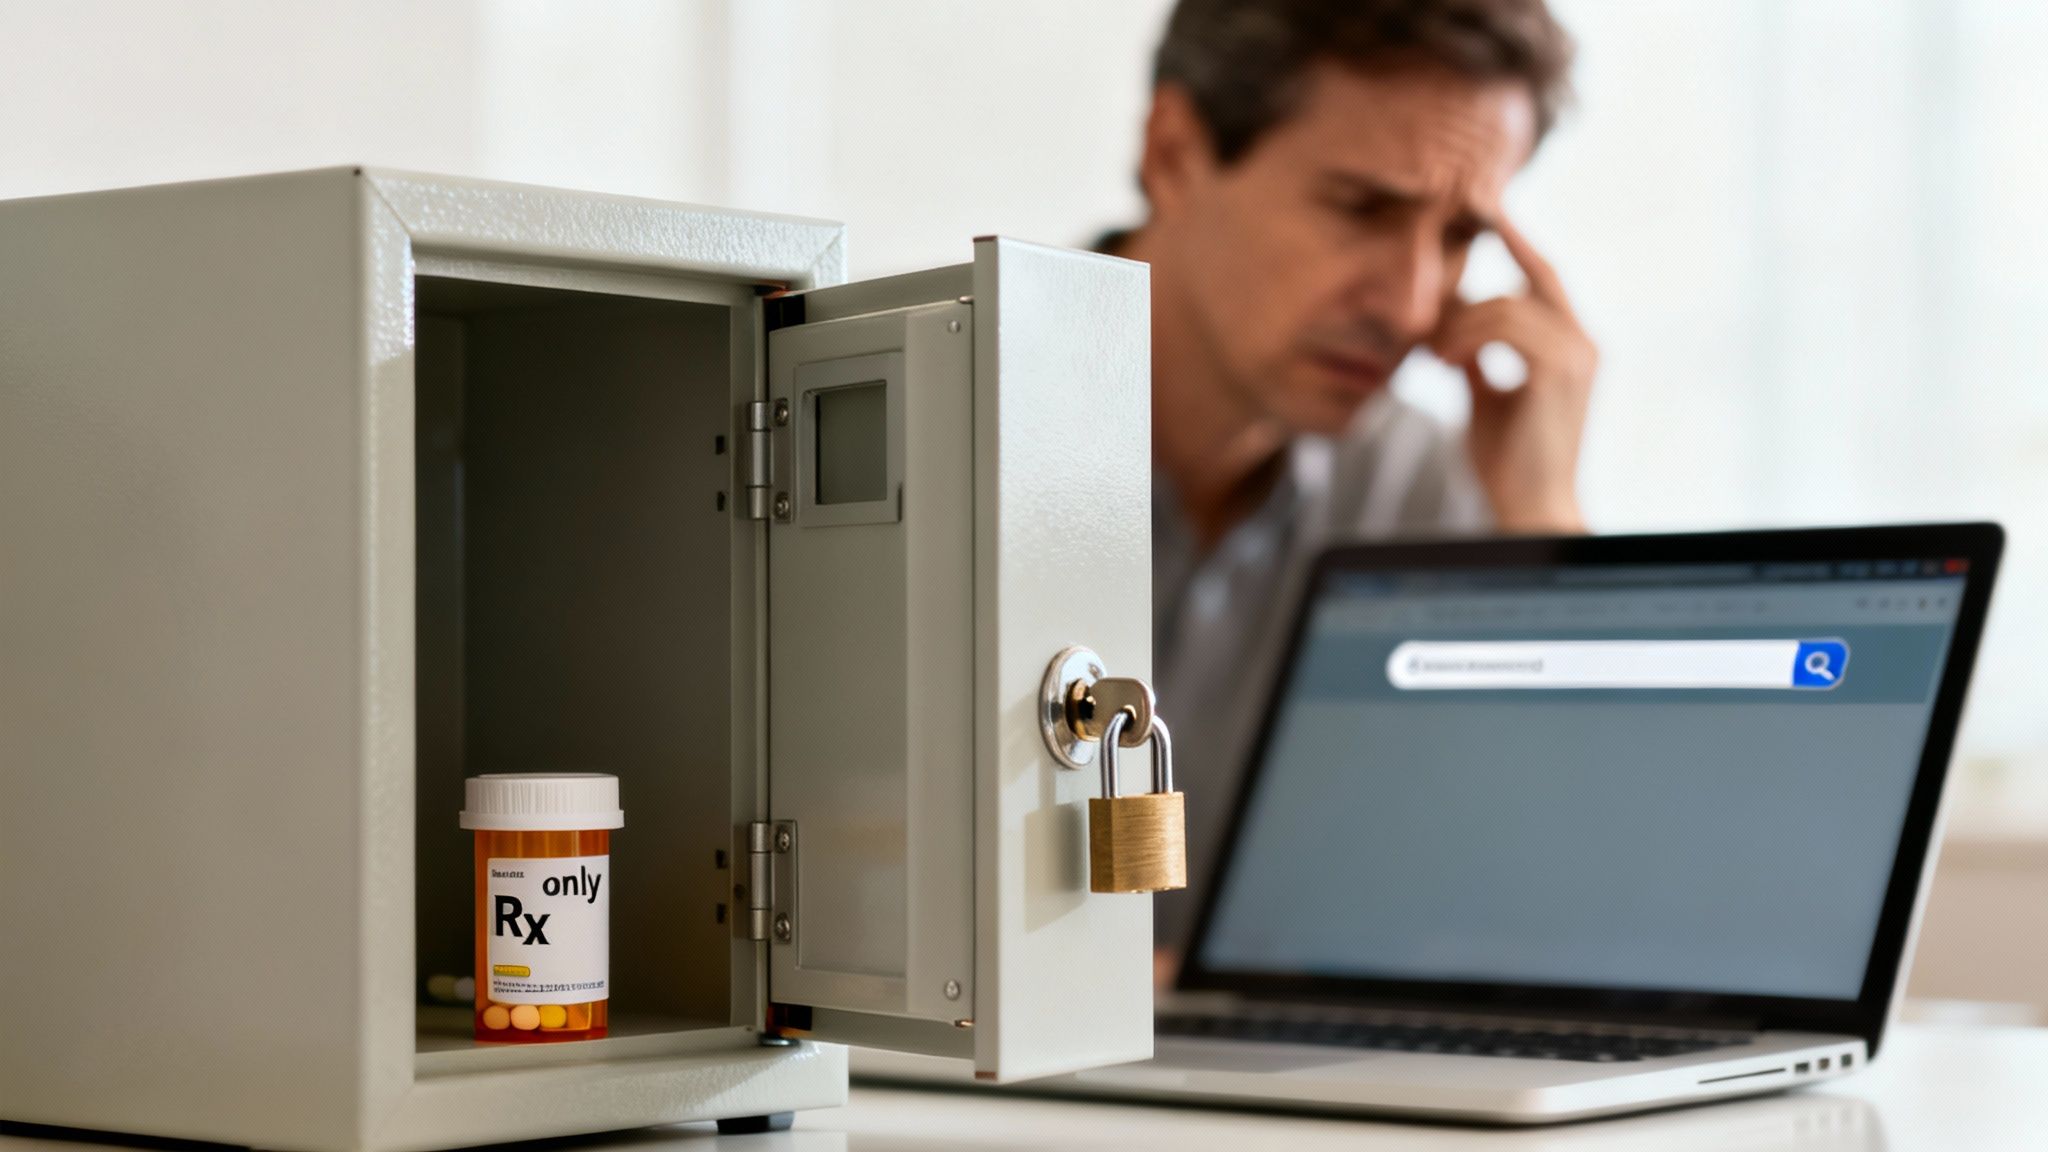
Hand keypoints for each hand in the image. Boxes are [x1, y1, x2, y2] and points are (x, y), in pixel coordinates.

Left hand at [1428, 220, 1597, 532]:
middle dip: (1498, 243)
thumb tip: (1450, 324)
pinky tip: (1442, 362)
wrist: (1528, 509)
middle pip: (1537, 272)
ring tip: (1431, 355)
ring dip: (1459, 322)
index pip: (1544, 277)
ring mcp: (1578, 355)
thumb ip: (1475, 357)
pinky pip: (1506, 325)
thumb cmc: (1508, 463)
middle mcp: (1584, 343)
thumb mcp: (1484, 397)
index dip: (1517, 240)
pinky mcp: (1560, 371)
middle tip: (1449, 236)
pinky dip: (1465, 337)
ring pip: (1507, 303)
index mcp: (1570, 345)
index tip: (1486, 207)